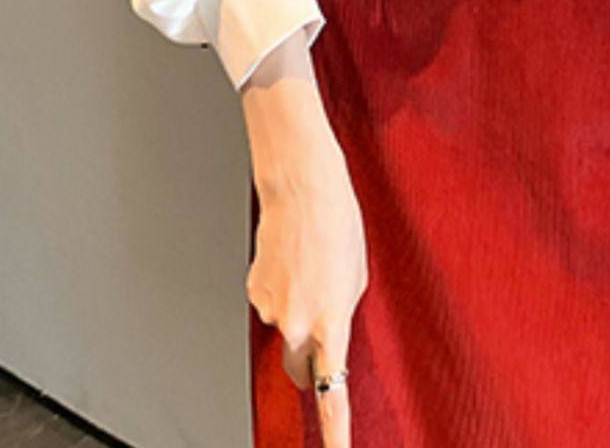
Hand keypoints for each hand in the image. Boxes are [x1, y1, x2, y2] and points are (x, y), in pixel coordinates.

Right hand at [243, 37, 366, 447]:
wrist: (301, 187)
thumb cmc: (338, 224)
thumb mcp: (357, 275)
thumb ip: (343, 313)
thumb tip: (327, 335)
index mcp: (332, 321)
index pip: (332, 391)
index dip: (335, 429)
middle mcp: (297, 323)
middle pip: (300, 367)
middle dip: (309, 359)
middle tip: (320, 321)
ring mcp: (270, 309)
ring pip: (285, 329)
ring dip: (297, 309)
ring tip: (311, 266)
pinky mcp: (253, 291)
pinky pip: (272, 304)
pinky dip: (282, 290)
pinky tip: (292, 260)